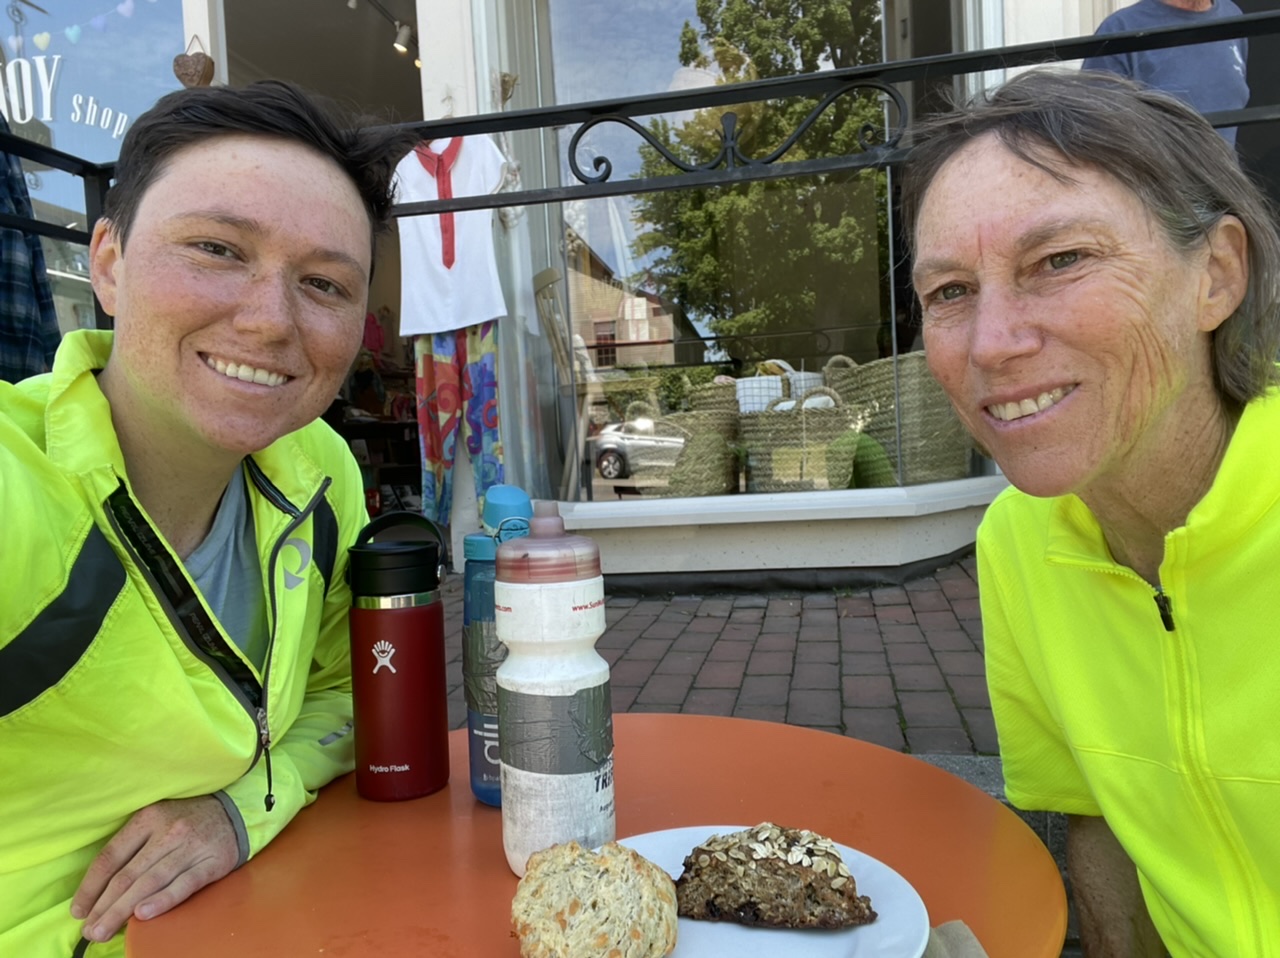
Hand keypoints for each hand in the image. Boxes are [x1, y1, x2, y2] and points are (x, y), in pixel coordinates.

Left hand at [70, 795, 238, 942]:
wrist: (236, 812)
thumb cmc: (186, 821)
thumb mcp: (156, 820)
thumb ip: (132, 847)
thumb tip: (100, 889)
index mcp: (148, 818)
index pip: (111, 857)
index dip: (91, 887)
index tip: (79, 911)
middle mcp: (168, 831)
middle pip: (128, 875)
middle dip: (104, 907)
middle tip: (90, 931)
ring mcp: (191, 847)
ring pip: (150, 882)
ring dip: (123, 910)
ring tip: (104, 930)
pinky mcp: (212, 862)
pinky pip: (184, 884)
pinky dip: (163, 900)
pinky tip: (143, 914)